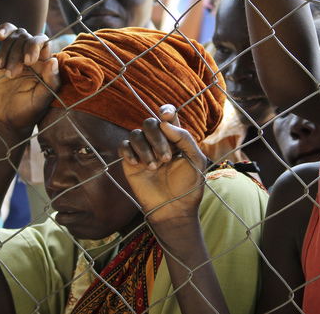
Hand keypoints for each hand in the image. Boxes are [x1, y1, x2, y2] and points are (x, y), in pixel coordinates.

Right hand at [0, 23, 60, 131]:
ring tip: (5, 72)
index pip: (44, 43)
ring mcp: (18, 56)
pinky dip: (3, 33)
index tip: (28, 61)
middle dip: (18, 52)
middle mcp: (34, 58)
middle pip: (28, 38)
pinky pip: (5, 39)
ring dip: (8, 51)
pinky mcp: (4, 58)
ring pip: (16, 37)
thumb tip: (53, 60)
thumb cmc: (29, 111)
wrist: (9, 119)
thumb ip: (50, 82)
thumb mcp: (42, 100)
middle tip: (13, 73)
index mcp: (45, 65)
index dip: (35, 46)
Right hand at [118, 105, 206, 223]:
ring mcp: (144, 151)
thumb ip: (184, 138)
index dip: (165, 111)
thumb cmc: (189, 186)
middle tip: (165, 159)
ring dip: (144, 148)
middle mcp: (158, 142)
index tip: (165, 117)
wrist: (174, 208)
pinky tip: (137, 163)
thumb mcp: (195, 160)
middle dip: (157, 138)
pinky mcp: (131, 162)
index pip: (168, 117)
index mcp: (175, 139)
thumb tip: (163, 122)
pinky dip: (129, 151)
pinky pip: (123, 146)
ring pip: (136, 134)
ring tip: (153, 167)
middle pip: (150, 124)